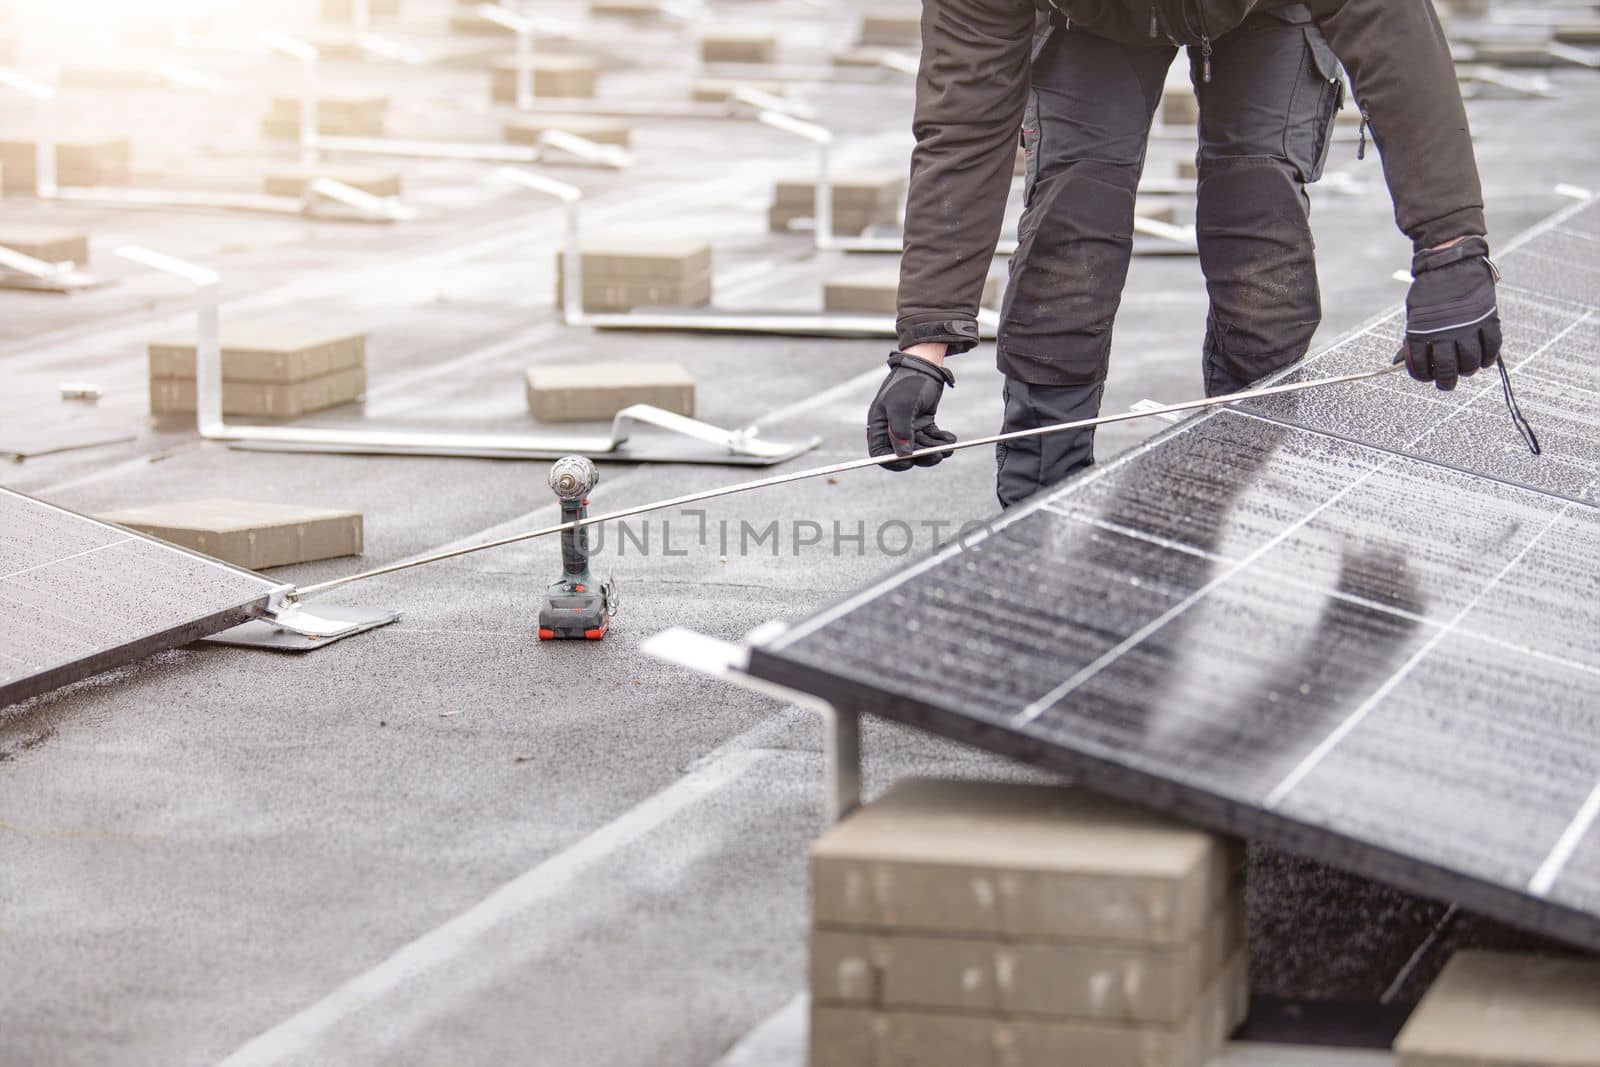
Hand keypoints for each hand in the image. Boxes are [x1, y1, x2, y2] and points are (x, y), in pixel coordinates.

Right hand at [866, 351, 956, 470]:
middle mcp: (892, 428)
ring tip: (949, 445)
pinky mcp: (923, 422)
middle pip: (904, 454)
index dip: (893, 462)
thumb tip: (903, 455)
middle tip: (939, 454)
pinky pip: (931, 438)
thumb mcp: (902, 405)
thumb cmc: (909, 382)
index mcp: (880, 424)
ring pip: (920, 448)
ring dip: (935, 449)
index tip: (910, 463)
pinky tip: (950, 438)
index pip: (880, 453)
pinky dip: (941, 440)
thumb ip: (900, 431)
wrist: (926, 363)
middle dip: (922, 456)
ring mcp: (908, 426)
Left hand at [1399, 235, 1501, 390]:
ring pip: (1470, 361)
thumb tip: (1401, 362)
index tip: (1427, 378)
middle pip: (1447, 368)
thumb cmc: (1429, 291)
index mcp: (1420, 331)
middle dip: (1446, 381)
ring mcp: (1467, 325)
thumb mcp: (1414, 314)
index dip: (1423, 376)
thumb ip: (1413, 338)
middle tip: (1447, 384)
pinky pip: (1492, 345)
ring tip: (1465, 370)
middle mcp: (1443, 331)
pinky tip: (1484, 362)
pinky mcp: (1486, 317)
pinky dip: (1489, 357)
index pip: (1420, 365)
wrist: (1449, 263)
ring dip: (1468, 370)